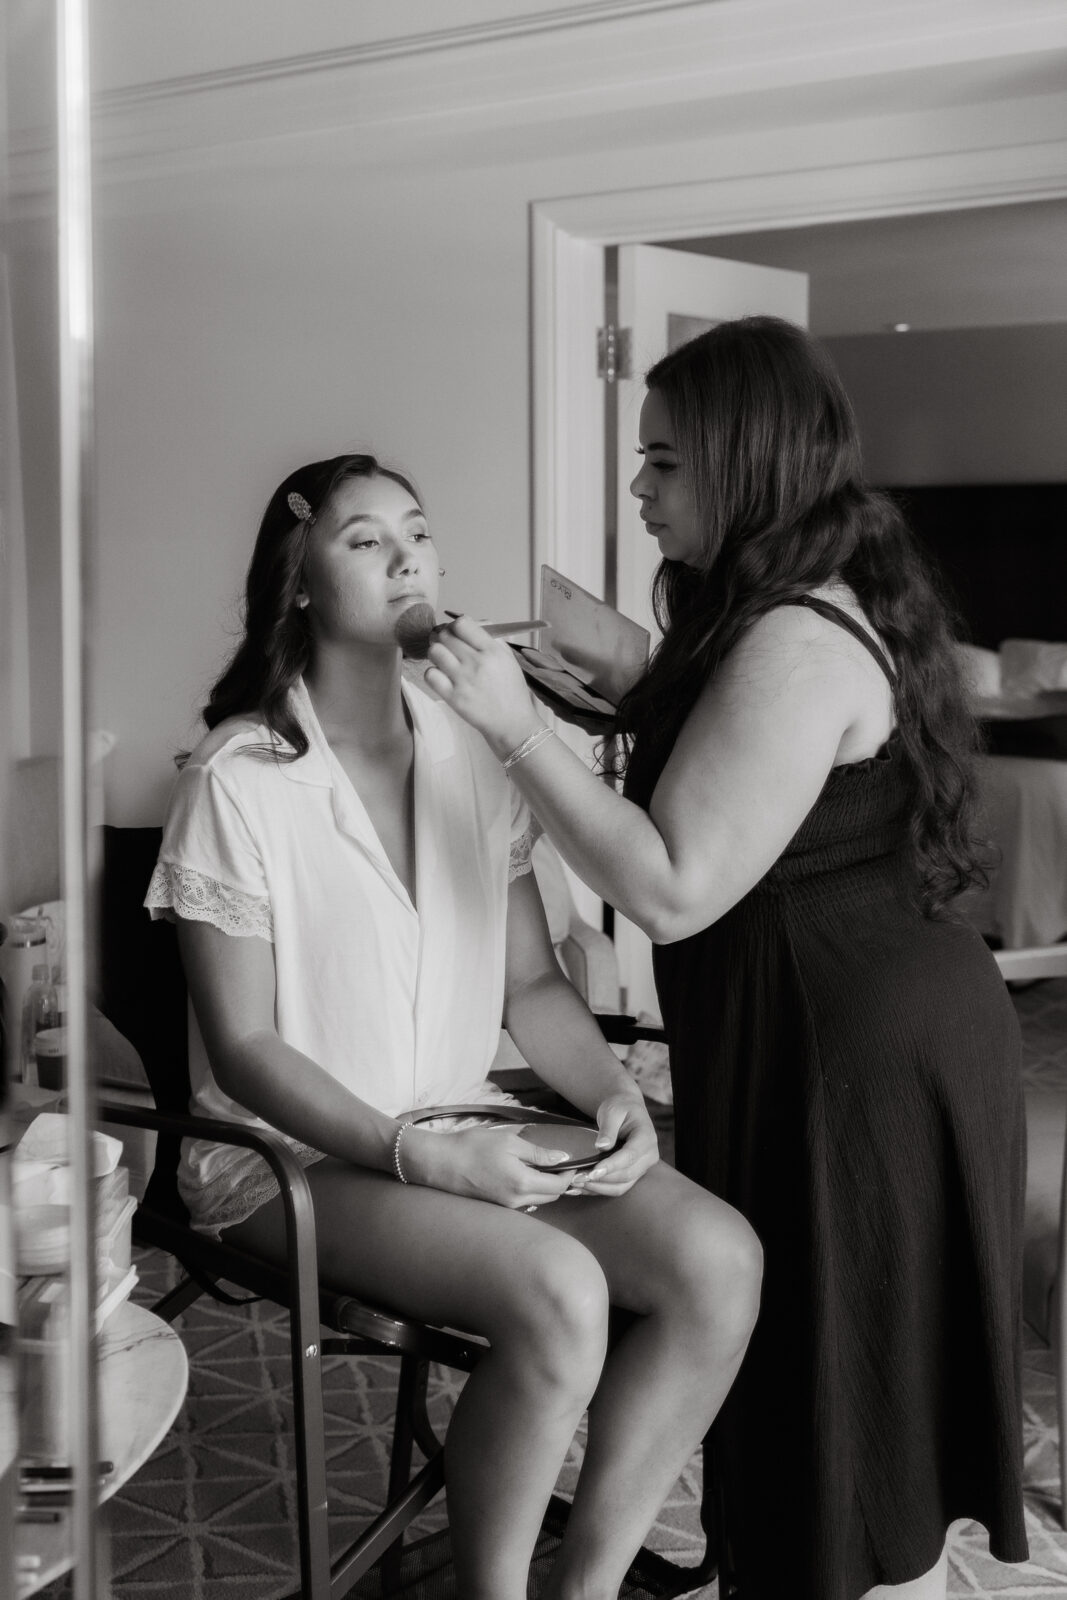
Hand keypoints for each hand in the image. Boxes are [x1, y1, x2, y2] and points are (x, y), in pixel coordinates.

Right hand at [404, 1125, 574, 1210]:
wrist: (440, 1163)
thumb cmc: (472, 1147)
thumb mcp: (509, 1141)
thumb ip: (538, 1152)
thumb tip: (562, 1158)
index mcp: (522, 1183)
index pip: (559, 1186)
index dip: (571, 1174)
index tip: (574, 1161)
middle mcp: (517, 1201)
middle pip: (551, 1196)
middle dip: (562, 1182)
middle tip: (565, 1164)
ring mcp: (506, 1206)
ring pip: (539, 1200)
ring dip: (547, 1187)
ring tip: (548, 1167)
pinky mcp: (498, 1206)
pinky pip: (524, 1201)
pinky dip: (532, 1190)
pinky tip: (528, 1174)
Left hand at [425, 616, 542, 756]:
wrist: (512, 722)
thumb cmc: (511, 691)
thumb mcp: (508, 659)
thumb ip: (490, 639)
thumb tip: (467, 625)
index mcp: (493, 651)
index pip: (462, 624)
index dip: (454, 625)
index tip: (456, 632)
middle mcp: (477, 663)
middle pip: (445, 635)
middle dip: (442, 636)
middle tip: (445, 643)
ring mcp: (463, 680)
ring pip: (434, 652)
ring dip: (436, 652)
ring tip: (443, 659)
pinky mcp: (453, 697)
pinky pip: (430, 675)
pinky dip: (433, 673)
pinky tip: (441, 676)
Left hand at [568, 1093, 658, 1196]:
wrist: (627, 1109)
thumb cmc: (620, 1107)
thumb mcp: (612, 1111)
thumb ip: (608, 1128)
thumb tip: (602, 1147)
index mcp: (646, 1137)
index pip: (630, 1156)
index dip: (612, 1166)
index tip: (593, 1172)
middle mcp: (648, 1156)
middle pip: (626, 1175)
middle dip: (601, 1180)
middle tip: (577, 1178)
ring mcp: (642, 1167)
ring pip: (622, 1186)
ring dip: (599, 1188)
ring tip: (576, 1184)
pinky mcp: (632, 1174)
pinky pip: (617, 1187)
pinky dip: (599, 1190)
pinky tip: (582, 1188)